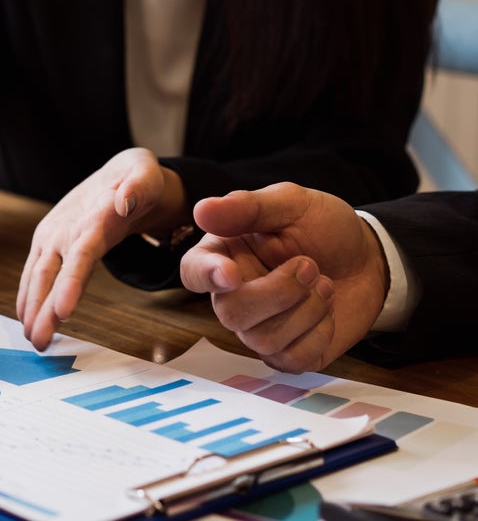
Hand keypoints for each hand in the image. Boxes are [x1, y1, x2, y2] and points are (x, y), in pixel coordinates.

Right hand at [17, 148, 185, 349]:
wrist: (116, 172)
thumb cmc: (138, 177)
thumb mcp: (146, 172)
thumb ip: (138, 186)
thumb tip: (124, 201)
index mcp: (91, 217)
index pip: (80, 254)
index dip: (70, 283)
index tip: (62, 311)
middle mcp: (64, 228)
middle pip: (51, 273)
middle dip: (42, 308)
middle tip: (39, 341)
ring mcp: (52, 235)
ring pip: (38, 276)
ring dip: (31, 308)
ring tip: (32, 338)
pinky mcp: (47, 243)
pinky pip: (35, 273)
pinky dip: (29, 297)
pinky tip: (26, 318)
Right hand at [180, 183, 388, 371]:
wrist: (370, 260)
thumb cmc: (324, 228)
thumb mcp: (292, 204)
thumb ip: (248, 207)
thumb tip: (202, 211)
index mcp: (225, 254)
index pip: (193, 271)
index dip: (206, 276)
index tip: (232, 275)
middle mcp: (233, 295)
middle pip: (231, 313)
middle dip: (280, 293)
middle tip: (311, 265)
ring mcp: (258, 327)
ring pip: (263, 340)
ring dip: (307, 310)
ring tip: (325, 283)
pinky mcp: (287, 352)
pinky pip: (291, 359)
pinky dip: (319, 334)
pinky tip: (327, 311)